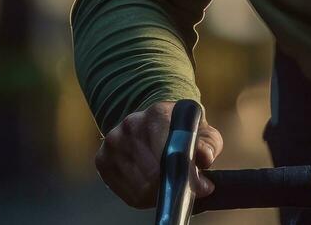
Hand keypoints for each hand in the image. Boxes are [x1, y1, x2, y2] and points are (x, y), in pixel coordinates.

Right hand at [95, 100, 224, 208]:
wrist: (153, 124)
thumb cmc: (183, 131)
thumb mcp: (203, 133)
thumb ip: (208, 144)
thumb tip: (205, 158)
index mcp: (157, 113)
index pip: (171, 152)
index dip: (187, 174)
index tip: (201, 186)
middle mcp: (131, 124)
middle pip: (153, 174)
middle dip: (173, 186)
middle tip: (185, 187)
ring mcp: (113, 142)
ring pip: (140, 187)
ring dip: (158, 193)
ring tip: (168, 184)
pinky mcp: (102, 159)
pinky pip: (125, 193)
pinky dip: (141, 196)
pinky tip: (150, 184)